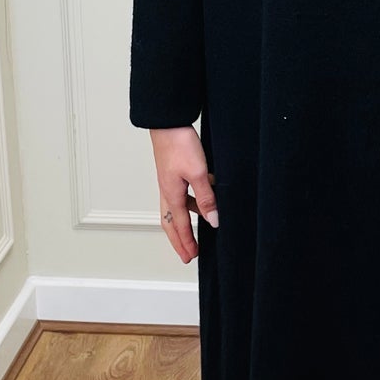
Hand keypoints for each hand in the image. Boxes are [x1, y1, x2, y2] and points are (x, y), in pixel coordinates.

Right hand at [149, 127, 218, 262]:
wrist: (168, 123)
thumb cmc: (179, 144)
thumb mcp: (198, 173)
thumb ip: (206, 198)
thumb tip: (213, 220)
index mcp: (172, 195)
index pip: (180, 226)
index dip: (186, 243)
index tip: (191, 257)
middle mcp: (167, 192)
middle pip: (171, 223)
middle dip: (179, 240)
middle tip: (187, 254)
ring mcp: (169, 182)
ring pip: (175, 210)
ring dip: (184, 224)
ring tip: (196, 232)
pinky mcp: (173, 173)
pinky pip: (181, 196)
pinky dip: (190, 204)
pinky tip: (202, 200)